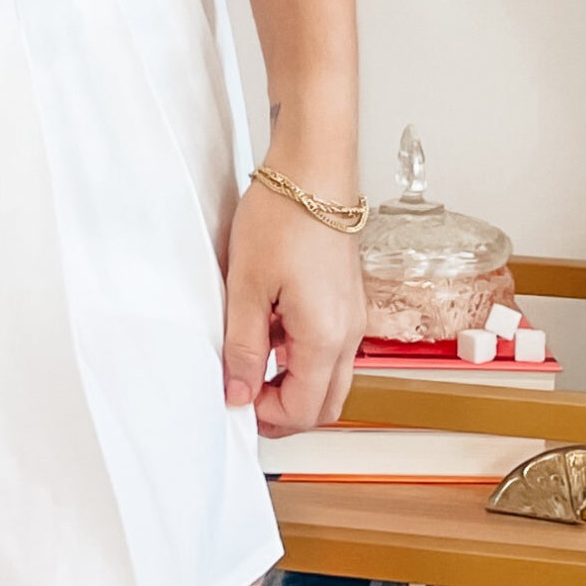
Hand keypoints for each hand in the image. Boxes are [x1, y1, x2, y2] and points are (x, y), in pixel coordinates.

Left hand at [221, 174, 365, 436]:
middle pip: (323, 403)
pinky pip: (329, 346)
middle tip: (243, 392)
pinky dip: (301, 353)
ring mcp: (351, 317)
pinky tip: (268, 325)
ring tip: (250, 354)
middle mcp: (348, 335)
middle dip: (284, 409)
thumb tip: (238, 394)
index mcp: (325, 338)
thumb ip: (244, 347)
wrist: (314, 169)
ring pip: (329, 377)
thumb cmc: (282, 217)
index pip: (302, 411)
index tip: (233, 399)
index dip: (266, 417)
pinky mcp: (346, 299)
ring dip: (292, 381)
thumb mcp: (247, 286)